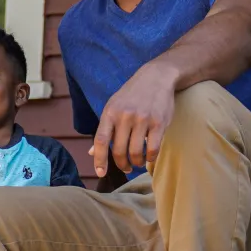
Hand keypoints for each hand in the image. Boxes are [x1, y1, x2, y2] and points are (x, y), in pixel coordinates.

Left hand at [90, 60, 177, 179]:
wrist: (156, 77)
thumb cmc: (132, 95)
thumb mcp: (113, 107)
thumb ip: (104, 130)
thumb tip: (91, 152)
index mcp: (110, 112)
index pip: (100, 140)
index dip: (99, 159)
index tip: (100, 173)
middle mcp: (124, 116)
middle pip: (118, 150)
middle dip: (121, 164)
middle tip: (125, 168)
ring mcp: (142, 119)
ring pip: (136, 152)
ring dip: (136, 163)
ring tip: (137, 163)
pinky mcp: (158, 122)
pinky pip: (152, 149)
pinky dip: (150, 158)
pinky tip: (149, 157)